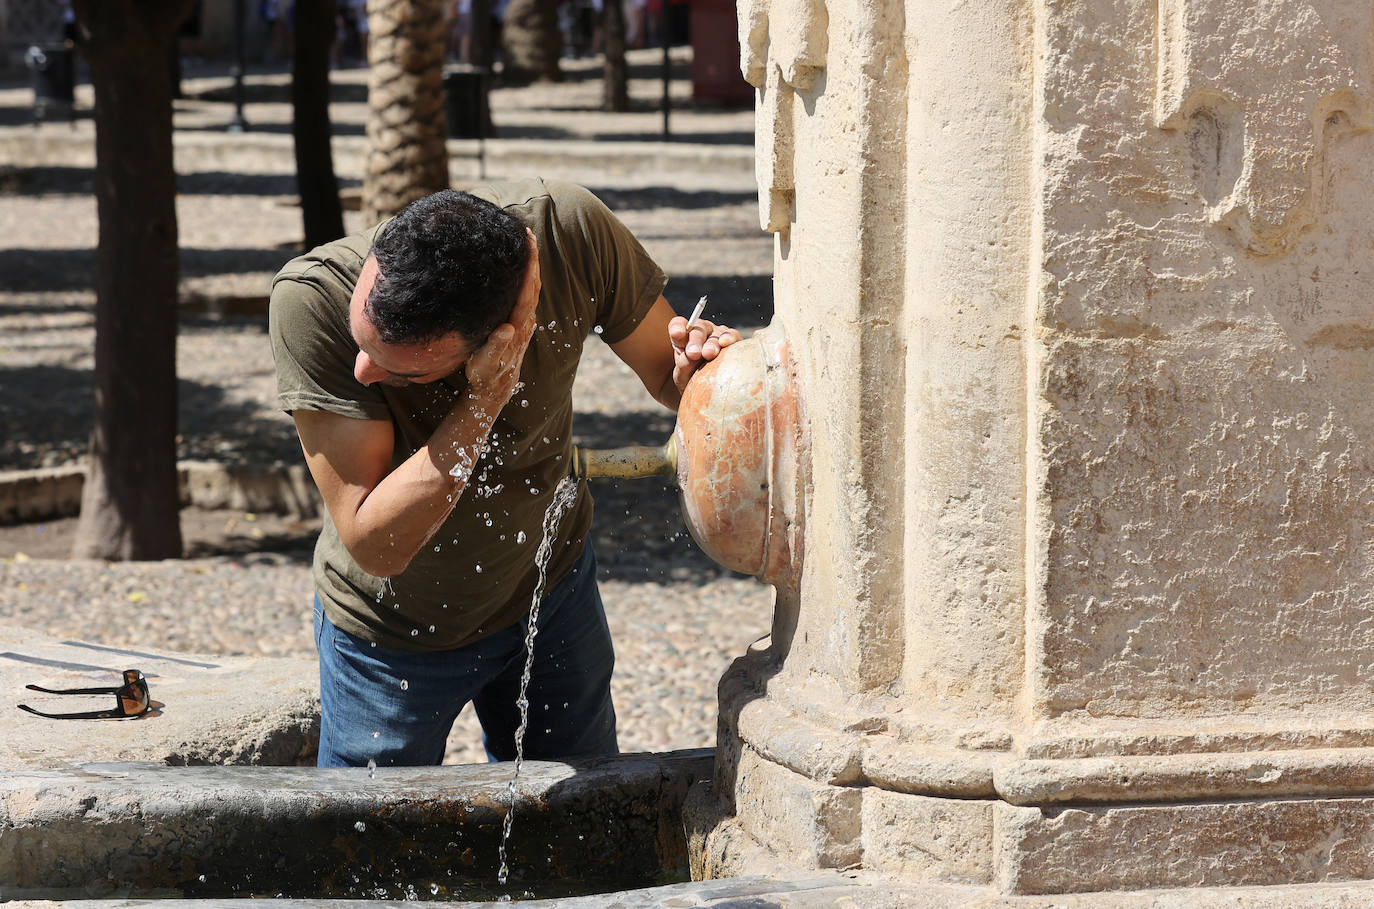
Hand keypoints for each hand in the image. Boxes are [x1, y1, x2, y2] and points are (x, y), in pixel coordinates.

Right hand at [465, 229, 540, 402]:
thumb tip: (507, 329)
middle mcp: (525, 320)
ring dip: (531, 266)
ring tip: (526, 244)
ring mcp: (525, 321)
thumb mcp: (486, 364)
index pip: (526, 290)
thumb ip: (496, 347)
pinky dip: (527, 277)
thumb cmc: (486, 374)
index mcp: (517, 324)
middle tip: (528, 234)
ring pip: (532, 288)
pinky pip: (527, 294)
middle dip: (532, 259)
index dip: (529, 266)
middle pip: (533, 284)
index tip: (528, 243)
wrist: (495, 388)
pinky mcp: (521, 322)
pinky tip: (521, 268)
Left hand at [668, 316, 740, 393]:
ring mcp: (718, 334)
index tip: (677, 334)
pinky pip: (733, 335)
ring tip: (708, 354)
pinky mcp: (734, 339)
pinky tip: (725, 342)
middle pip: (698, 329)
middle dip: (695, 340)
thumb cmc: (692, 380)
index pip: (678, 325)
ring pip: (715, 333)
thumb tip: (690, 357)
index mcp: (684, 337)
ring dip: (711, 343)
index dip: (677, 328)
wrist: (711, 391)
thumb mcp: (682, 376)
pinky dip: (729, 337)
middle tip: (693, 353)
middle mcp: (701, 332)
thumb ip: (683, 365)